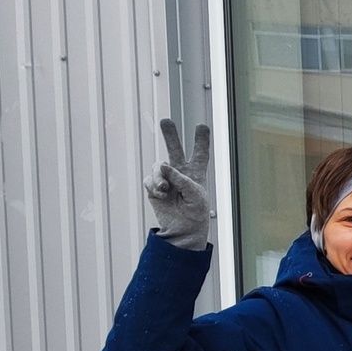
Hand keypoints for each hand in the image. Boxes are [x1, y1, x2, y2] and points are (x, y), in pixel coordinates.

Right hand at [146, 118, 212, 250]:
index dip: (201, 140)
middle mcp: (180, 173)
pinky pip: (150, 179)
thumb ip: (182, 178)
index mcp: (196, 173)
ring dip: (160, 175)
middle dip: (170, 135)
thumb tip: (163, 166)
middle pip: (175, 149)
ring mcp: (166, 179)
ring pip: (158, 165)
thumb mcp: (196, 195)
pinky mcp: (154, 187)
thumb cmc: (195, 213)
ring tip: (165, 189)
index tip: (201, 125)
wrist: (183, 230)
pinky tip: (162, 195)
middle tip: (165, 120)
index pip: (200, 154)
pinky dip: (154, 186)